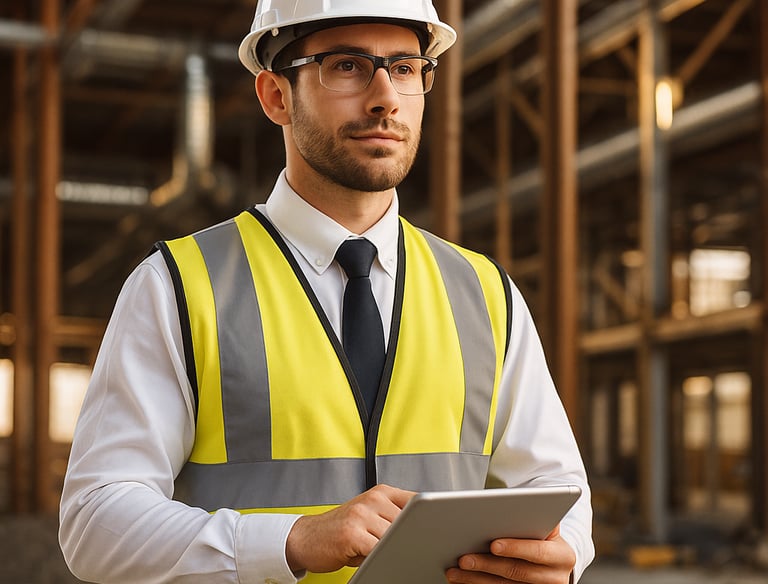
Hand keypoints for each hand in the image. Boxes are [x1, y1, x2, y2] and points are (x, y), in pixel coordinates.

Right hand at [285, 484, 415, 573]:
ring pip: (394, 537)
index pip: (416, 502)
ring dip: (389, 550)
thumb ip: (393, 517)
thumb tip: (423, 530)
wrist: (305, 537)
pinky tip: (366, 556)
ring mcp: (362, 514)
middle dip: (407, 539)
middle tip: (400, 547)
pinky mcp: (352, 533)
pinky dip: (378, 558)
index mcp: (381, 492)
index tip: (432, 530)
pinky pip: (377, 550)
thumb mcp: (369, 516)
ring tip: (372, 550)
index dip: (426, 518)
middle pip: (408, 523)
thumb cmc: (341, 530)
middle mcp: (373, 499)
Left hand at [445, 525, 575, 583]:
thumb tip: (509, 505)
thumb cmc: (543, 536)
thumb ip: (533, 517)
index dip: (515, 548)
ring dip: (476, 580)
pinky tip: (462, 582)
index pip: (538, 552)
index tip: (493, 545)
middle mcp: (555, 578)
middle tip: (463, 559)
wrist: (555, 561)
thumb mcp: (546, 526)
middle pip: (517, 573)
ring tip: (455, 572)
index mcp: (562, 556)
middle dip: (487, 565)